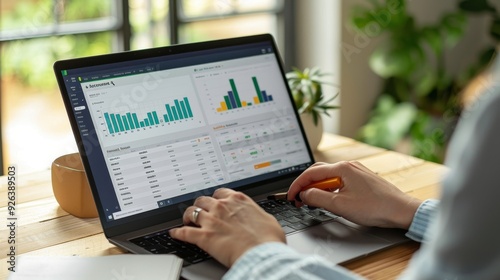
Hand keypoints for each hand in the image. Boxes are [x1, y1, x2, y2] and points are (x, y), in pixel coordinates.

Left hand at [169, 188, 285, 266]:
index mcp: (238, 200)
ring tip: (186, 220)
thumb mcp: (267, 219)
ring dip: (188, 216)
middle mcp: (222, 206)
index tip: (214, 201)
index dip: (216, 198)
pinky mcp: (204, 237)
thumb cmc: (268, 239)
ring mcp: (212, 220)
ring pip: (191, 212)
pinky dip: (178, 233)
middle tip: (200, 211)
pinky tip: (175, 233)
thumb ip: (257, 214)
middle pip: (203, 200)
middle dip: (200, 205)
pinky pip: (185, 232)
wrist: (262, 254)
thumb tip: (258, 217)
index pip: (220, 192)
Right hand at [288, 161, 420, 228]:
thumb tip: (304, 194)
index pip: (311, 173)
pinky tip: (329, 200)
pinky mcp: (362, 180)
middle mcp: (349, 166)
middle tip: (298, 198)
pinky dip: (329, 189)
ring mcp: (356, 172)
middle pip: (319, 172)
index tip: (291, 195)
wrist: (401, 211)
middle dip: (306, 184)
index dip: (297, 185)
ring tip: (312, 201)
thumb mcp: (340, 205)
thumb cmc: (375, 207)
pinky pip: (340, 181)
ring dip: (318, 188)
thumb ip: (317, 198)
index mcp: (342, 168)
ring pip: (330, 177)